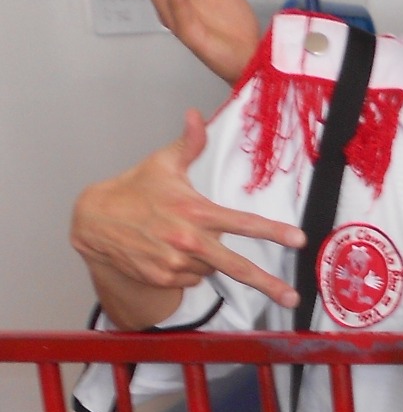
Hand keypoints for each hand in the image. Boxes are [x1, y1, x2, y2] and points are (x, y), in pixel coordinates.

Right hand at [71, 110, 304, 309]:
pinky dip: (189, 270)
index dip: (272, 232)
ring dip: (208, 260)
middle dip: (268, 283)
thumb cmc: (134, 190)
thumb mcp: (162, 163)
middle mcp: (188, 241)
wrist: (95, 221)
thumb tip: (197, 114)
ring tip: (184, 240)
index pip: (242, 223)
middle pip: (237, 266)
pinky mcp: (164, 279)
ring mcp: (176, 264)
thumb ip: (189, 143)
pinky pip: (191, 279)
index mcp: (195, 212)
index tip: (298, 240)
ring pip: (212, 269)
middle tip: (292, 297)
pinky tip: (172, 253)